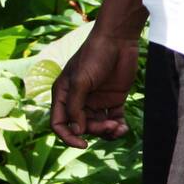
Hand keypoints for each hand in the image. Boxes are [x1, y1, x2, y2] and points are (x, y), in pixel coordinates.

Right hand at [50, 32, 140, 147]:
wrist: (117, 40)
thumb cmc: (93, 56)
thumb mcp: (81, 81)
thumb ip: (76, 107)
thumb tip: (77, 131)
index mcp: (64, 96)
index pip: (60, 123)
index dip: (68, 136)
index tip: (83, 144)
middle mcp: (78, 101)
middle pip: (82, 127)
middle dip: (95, 130)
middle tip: (109, 125)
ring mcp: (96, 101)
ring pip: (98, 126)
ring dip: (107, 131)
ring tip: (118, 129)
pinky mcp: (113, 99)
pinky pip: (114, 119)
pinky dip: (118, 126)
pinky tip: (123, 127)